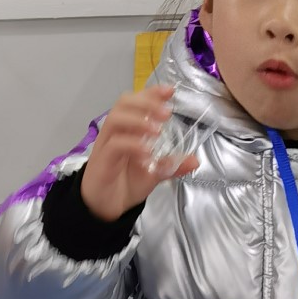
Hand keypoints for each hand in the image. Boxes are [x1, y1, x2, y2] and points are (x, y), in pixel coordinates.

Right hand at [79, 85, 198, 222]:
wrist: (106, 207)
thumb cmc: (126, 183)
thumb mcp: (154, 173)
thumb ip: (172, 165)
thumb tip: (194, 160)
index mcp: (127, 129)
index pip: (136, 102)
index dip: (152, 93)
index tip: (170, 90)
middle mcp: (115, 132)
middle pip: (123, 103)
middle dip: (146, 103)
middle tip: (167, 113)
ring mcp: (106, 145)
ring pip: (115, 119)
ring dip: (138, 120)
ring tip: (157, 131)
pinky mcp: (102, 161)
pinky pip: (114, 145)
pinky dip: (133, 145)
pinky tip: (147, 153)